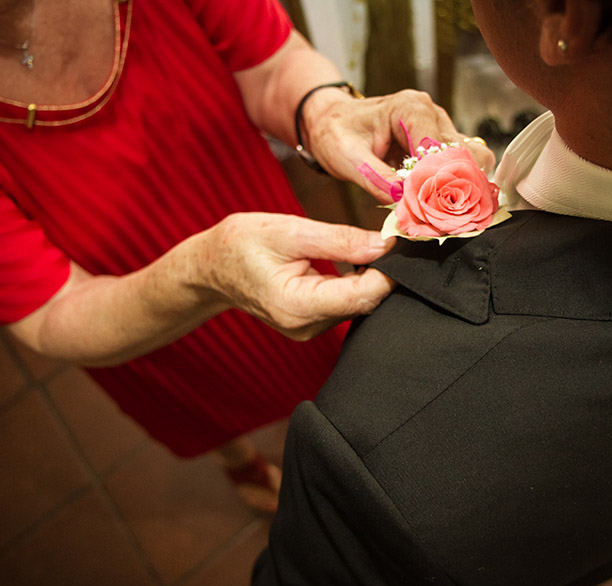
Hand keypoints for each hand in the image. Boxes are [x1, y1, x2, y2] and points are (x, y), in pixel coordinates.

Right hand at [200, 213, 395, 339]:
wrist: (211, 268)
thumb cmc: (242, 244)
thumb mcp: (290, 231)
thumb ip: (340, 240)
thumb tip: (384, 244)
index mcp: (298, 305)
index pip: (362, 295)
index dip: (388, 271)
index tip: (400, 241)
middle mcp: (307, 326)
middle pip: (365, 303)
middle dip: (383, 272)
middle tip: (392, 236)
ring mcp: (310, 330)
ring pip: (359, 305)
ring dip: (371, 276)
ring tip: (372, 244)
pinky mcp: (313, 324)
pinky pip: (346, 305)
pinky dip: (356, 283)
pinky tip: (353, 261)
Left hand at [302, 89, 496, 203]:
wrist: (331, 122)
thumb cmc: (336, 132)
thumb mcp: (349, 158)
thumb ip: (378, 180)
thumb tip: (405, 203)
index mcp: (411, 109)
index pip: (439, 150)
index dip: (437, 183)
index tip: (430, 213)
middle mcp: (432, 115)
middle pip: (467, 154)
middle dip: (458, 188)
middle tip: (441, 217)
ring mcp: (439, 128)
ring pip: (471, 161)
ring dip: (459, 189)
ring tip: (440, 213)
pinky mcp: (439, 144)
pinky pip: (457, 167)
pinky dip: (452, 188)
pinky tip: (437, 206)